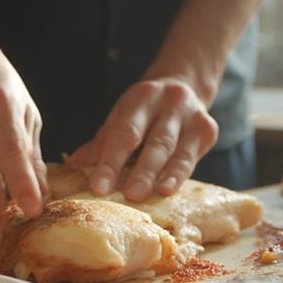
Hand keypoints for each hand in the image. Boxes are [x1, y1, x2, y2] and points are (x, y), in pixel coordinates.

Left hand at [68, 78, 217, 201]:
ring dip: (162, 175)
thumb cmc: (146, 111)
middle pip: (154, 141)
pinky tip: (169, 189)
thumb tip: (75, 164)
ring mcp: (192, 115)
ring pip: (175, 150)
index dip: (111, 160)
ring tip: (150, 194)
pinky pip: (191, 157)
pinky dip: (179, 175)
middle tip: (128, 195)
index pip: (125, 131)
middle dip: (141, 170)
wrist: (184, 87)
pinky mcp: (208, 130)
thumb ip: (102, 142)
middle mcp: (170, 102)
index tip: (99, 186)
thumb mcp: (123, 118)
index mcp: (142, 97)